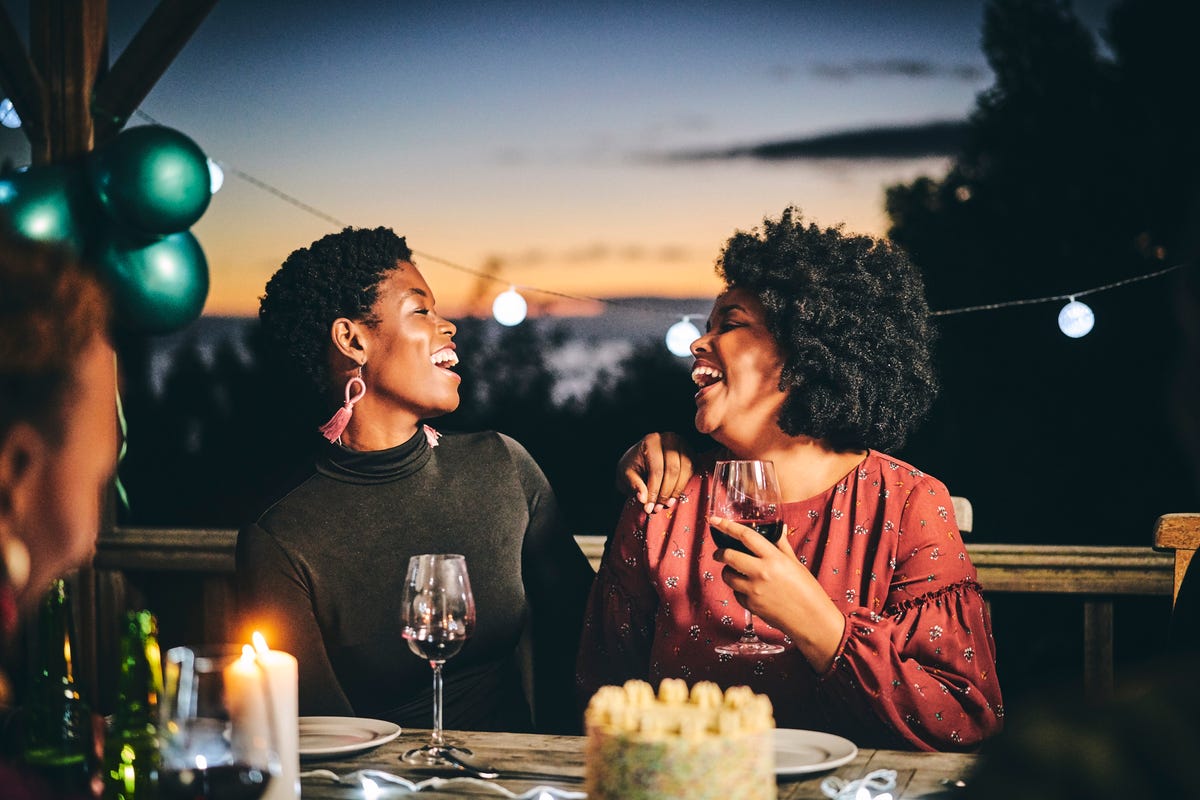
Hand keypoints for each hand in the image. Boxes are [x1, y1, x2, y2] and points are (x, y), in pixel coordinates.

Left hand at [615, 432, 694, 513]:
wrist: (642, 458)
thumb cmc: (633, 466)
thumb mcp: (625, 475)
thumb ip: (634, 485)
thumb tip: (643, 499)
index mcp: (651, 441)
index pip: (656, 469)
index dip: (654, 491)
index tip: (648, 507)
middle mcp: (669, 439)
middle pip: (673, 470)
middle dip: (665, 493)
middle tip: (657, 508)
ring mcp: (683, 445)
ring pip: (685, 472)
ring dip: (675, 492)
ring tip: (664, 504)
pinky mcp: (690, 453)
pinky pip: (691, 472)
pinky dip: (682, 486)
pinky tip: (672, 496)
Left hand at [709, 516, 845, 670]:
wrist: (811, 620)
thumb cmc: (807, 590)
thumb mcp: (795, 563)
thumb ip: (781, 545)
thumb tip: (778, 528)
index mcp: (774, 558)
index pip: (745, 536)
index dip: (727, 526)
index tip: (715, 520)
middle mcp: (761, 572)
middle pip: (729, 556)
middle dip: (720, 553)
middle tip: (719, 553)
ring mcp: (754, 590)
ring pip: (727, 576)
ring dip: (728, 572)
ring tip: (737, 572)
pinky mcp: (751, 605)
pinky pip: (736, 593)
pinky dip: (739, 589)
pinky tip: (750, 590)